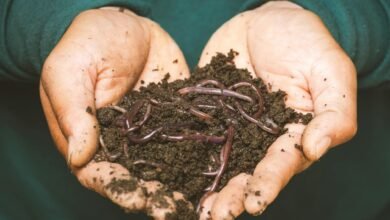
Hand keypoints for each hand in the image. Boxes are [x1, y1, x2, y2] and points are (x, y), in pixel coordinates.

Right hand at [40, 7, 190, 217]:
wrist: (126, 23)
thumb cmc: (88, 43)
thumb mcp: (70, 70)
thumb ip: (74, 112)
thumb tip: (80, 156)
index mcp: (90, 138)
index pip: (101, 174)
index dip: (119, 189)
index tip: (140, 199)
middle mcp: (122, 143)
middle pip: (137, 178)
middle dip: (156, 196)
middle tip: (176, 211)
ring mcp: (151, 133)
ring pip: (165, 165)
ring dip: (180, 185)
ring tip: (200, 202)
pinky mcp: (175, 119)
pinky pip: (187, 139)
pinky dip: (200, 156)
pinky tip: (218, 169)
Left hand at [197, 2, 356, 218]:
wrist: (263, 21)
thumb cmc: (303, 41)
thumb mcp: (329, 70)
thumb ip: (334, 112)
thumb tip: (316, 149)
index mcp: (292, 134)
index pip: (282, 163)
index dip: (269, 183)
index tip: (255, 202)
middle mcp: (261, 139)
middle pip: (247, 172)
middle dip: (233, 196)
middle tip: (216, 216)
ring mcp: (232, 129)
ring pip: (220, 163)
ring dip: (208, 187)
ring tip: (194, 210)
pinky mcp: (209, 116)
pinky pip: (196, 136)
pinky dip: (182, 155)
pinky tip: (168, 173)